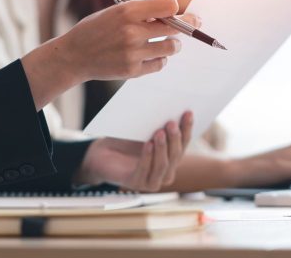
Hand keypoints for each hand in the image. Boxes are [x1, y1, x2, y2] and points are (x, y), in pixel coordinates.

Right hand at [59, 0, 184, 80]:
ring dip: (173, 44)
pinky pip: (160, 64)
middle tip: (193, 24)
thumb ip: (142, 12)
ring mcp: (133, 53)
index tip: (176, 11)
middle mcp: (132, 32)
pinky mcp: (132, 70)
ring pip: (171, 48)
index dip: (175, 8)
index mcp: (127, 11)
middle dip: (186, 25)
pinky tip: (152, 55)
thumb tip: (174, 13)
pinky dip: (160, 59)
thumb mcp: (115, 12)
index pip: (169, 5)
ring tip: (168, 43)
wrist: (74, 55)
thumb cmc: (97, 29)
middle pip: (175, 28)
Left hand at [75, 112, 193, 191]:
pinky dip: (147, 157)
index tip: (188, 112)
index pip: (184, 143)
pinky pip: (144, 171)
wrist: (102, 154)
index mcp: (172, 158)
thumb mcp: (144, 130)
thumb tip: (172, 107)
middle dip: (174, 138)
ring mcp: (152, 181)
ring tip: (159, 132)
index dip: (187, 128)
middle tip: (171, 123)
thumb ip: (159, 124)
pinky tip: (147, 145)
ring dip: (162, 148)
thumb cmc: (126, 140)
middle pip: (175, 155)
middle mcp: (166, 172)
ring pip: (163, 165)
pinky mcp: (136, 184)